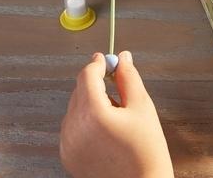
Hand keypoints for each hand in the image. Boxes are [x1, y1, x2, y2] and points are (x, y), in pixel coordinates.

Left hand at [60, 52, 173, 177]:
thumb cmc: (145, 150)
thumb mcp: (142, 107)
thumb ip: (129, 78)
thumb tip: (123, 58)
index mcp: (93, 113)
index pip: (87, 76)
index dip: (98, 63)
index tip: (107, 59)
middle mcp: (75, 128)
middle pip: (79, 90)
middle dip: (96, 83)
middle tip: (118, 87)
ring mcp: (68, 143)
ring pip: (75, 108)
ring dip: (91, 102)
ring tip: (116, 116)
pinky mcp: (67, 155)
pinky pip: (72, 126)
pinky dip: (85, 121)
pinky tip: (106, 130)